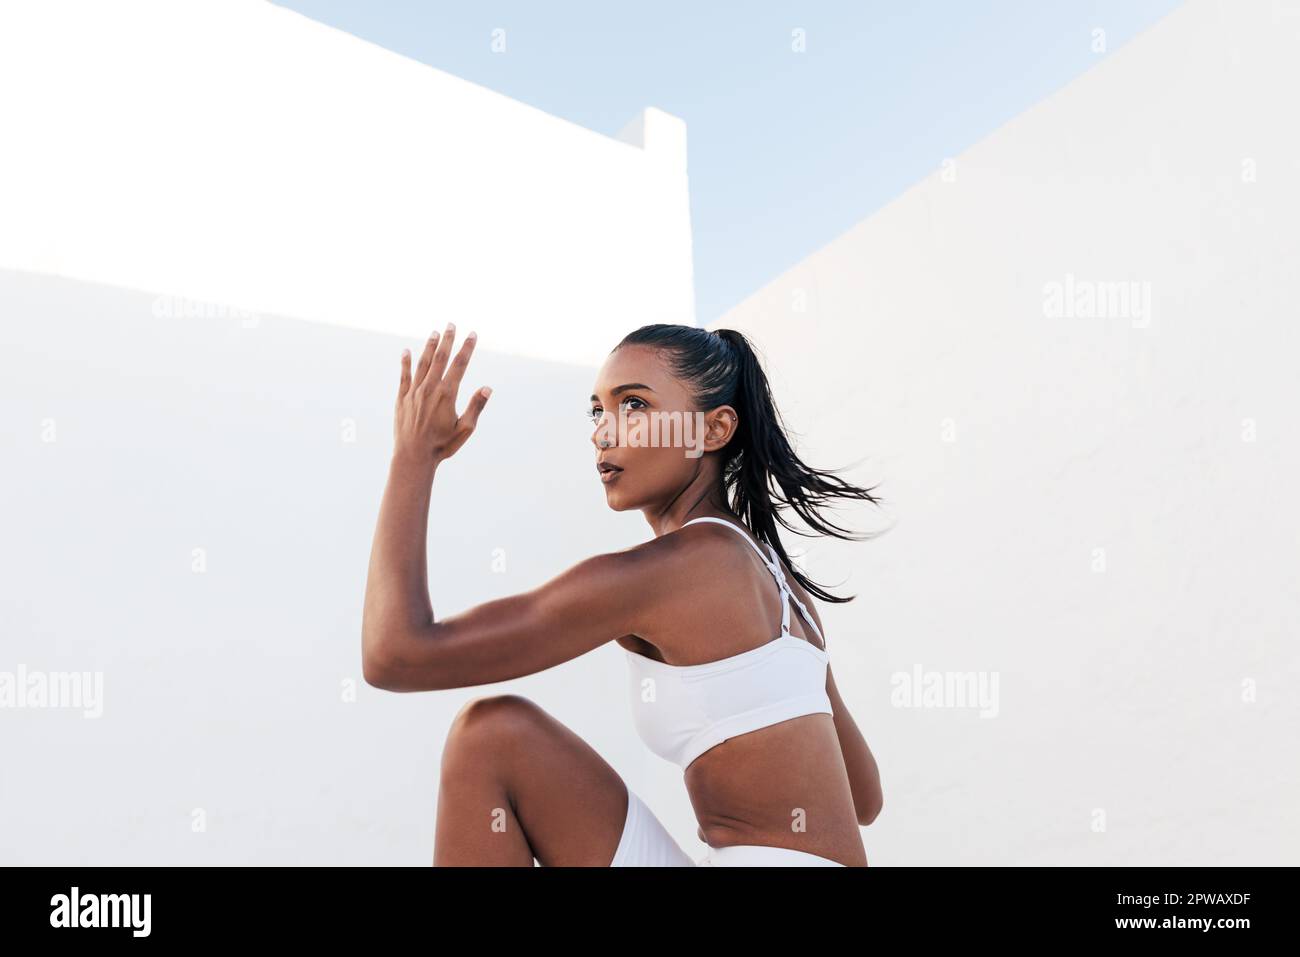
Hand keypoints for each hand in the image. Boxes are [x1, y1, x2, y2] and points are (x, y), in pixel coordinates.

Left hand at [393, 323, 490, 464]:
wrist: (413, 456)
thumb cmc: (442, 445)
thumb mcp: (465, 429)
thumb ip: (476, 407)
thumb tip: (488, 388)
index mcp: (447, 394)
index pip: (459, 365)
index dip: (467, 348)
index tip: (472, 334)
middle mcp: (429, 388)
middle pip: (440, 358)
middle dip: (447, 340)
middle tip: (451, 324)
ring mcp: (414, 392)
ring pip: (422, 363)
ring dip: (429, 347)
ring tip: (434, 333)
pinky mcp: (401, 399)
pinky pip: (404, 376)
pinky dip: (406, 362)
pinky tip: (407, 351)